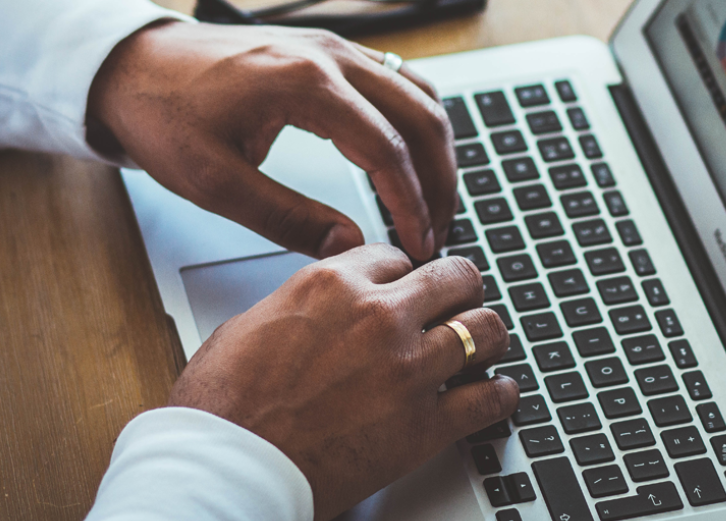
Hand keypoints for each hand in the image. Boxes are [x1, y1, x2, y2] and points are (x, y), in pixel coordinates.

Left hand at [87, 20, 455, 260]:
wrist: (131, 64)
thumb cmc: (163, 114)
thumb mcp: (214, 181)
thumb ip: (287, 217)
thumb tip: (350, 245)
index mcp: (305, 84)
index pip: (388, 149)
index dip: (412, 204)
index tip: (420, 243)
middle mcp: (331, 56)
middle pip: (421, 118)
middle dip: (440, 181)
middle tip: (437, 231)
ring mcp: (335, 47)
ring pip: (420, 95)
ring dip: (438, 150)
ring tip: (436, 201)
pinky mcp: (331, 51)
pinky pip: (401, 80)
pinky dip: (420, 120)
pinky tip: (417, 154)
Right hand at [167, 244, 518, 519]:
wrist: (226, 468)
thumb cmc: (224, 406)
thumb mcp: (253, 323)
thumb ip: (304, 305)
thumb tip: (322, 308)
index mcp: (332, 285)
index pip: (397, 257)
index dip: (406, 275)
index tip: (410, 288)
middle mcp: (378, 316)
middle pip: (456, 277)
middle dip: (461, 289)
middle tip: (461, 304)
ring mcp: (407, 368)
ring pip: (485, 329)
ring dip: (488, 336)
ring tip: (485, 345)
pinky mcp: (423, 425)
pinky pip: (490, 399)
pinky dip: (500, 395)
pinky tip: (497, 393)